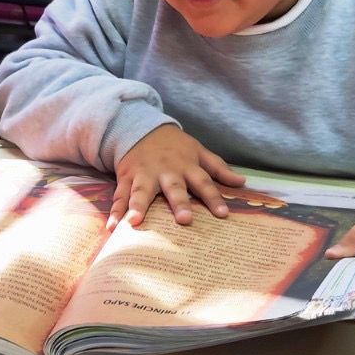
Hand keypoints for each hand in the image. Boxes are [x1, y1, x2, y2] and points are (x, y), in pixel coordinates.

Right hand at [110, 125, 245, 228]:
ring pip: (141, 191)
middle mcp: (165, 171)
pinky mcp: (125, 178)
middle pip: (173, 188)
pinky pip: (119, 196)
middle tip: (185, 220)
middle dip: (179, 203)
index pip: (204, 183)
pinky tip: (112, 227)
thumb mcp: (198, 151)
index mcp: (186, 166)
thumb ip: (219, 168)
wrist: (140, 127)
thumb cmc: (174, 146)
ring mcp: (143, 175)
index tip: (222, 214)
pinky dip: (115, 211)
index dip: (214, 198)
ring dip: (137, 206)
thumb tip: (242, 182)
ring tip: (135, 223)